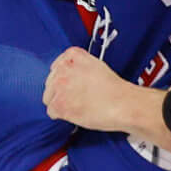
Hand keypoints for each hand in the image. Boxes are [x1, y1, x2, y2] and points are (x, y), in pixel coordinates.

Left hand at [43, 48, 170, 149]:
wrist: (122, 103)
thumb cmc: (114, 89)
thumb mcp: (95, 65)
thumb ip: (77, 67)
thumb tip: (68, 78)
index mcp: (73, 55)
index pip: (56, 66)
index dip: (64, 79)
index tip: (71, 85)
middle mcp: (63, 68)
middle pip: (50, 83)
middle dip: (60, 91)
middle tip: (77, 97)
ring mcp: (59, 86)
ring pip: (48, 97)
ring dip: (59, 103)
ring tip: (77, 105)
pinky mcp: (59, 104)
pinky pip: (51, 111)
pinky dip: (61, 115)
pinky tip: (74, 113)